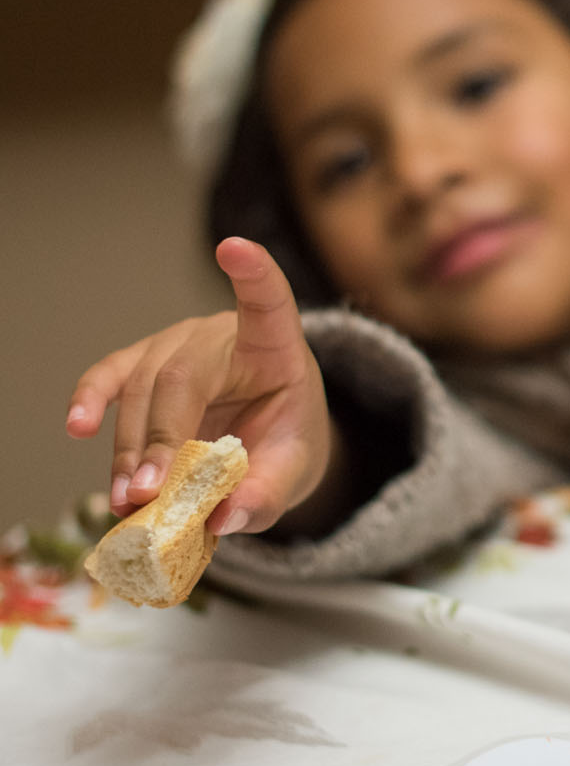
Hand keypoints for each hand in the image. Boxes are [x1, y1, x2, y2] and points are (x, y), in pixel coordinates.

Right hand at [67, 237, 331, 536]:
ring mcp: (175, 346)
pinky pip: (111, 377)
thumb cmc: (286, 438)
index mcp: (274, 345)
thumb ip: (268, 493)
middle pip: (181, 374)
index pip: (268, 301)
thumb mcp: (295, 470)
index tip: (235, 248)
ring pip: (142, 390)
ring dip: (130, 448)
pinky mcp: (143, 367)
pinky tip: (78, 425)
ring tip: (129, 498)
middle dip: (162, 436)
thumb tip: (223, 518)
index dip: (254, 274)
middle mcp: (220, 335)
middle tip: (149, 491)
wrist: (271, 436)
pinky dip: (91, 400)